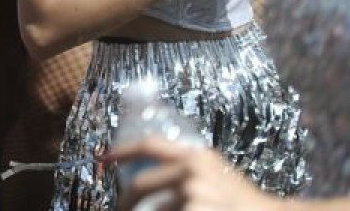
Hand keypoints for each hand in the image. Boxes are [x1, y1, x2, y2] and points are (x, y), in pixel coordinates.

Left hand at [110, 137, 282, 210]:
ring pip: (155, 210)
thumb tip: (148, 179)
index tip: (103, 157)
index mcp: (197, 156)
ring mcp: (193, 194)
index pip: (149, 145)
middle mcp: (192, 170)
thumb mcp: (218, 175)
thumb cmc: (246, 203)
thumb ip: (189, 170)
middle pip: (140, 184)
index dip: (123, 151)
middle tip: (119, 210)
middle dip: (125, 202)